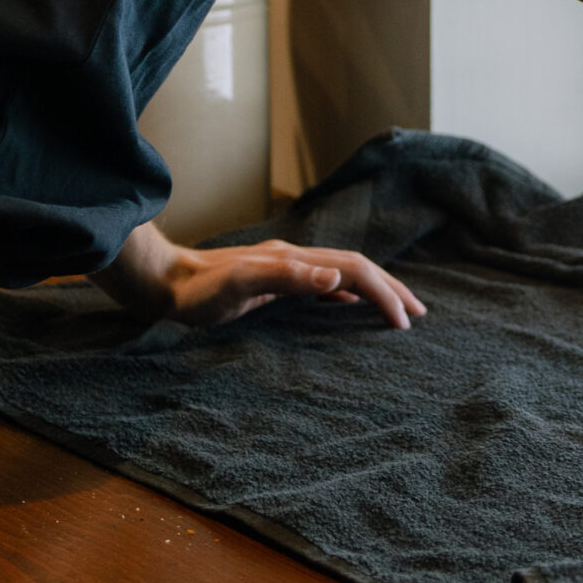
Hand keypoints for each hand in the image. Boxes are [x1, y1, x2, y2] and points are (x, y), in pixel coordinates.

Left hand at [102, 222, 426, 329]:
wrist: (164, 282)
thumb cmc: (196, 290)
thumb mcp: (238, 284)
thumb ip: (287, 278)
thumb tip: (336, 278)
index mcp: (293, 260)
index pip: (352, 271)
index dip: (382, 292)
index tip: (404, 321)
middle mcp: (294, 260)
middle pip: (355, 268)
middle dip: (390, 287)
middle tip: (419, 314)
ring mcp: (285, 270)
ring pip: (343, 275)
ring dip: (373, 290)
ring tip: (396, 310)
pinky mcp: (273, 283)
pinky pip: (323, 287)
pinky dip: (347, 296)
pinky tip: (349, 308)